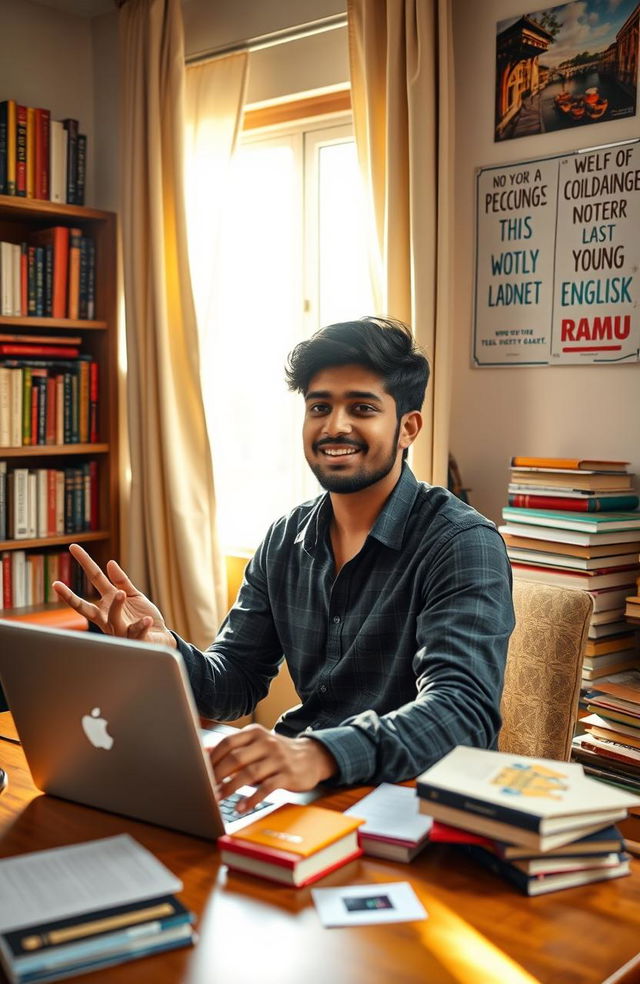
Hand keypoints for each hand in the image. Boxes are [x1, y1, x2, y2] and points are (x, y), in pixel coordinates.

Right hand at [52, 543, 175, 647]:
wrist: (159, 638)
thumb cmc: (142, 617)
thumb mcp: (132, 595)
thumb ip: (121, 581)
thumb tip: (109, 562)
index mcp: (108, 603)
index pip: (95, 580)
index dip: (85, 563)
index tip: (73, 547)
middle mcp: (108, 617)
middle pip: (86, 607)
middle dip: (70, 598)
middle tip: (56, 586)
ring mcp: (119, 629)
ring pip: (112, 618)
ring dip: (116, 606)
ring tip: (120, 594)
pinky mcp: (134, 639)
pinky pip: (135, 632)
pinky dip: (140, 625)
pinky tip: (146, 619)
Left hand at [208, 724, 336, 812]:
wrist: (312, 757)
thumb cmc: (277, 753)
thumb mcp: (257, 744)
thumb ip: (234, 747)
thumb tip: (204, 752)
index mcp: (255, 732)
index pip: (228, 742)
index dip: (212, 758)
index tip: (200, 771)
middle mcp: (266, 742)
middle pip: (236, 758)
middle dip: (217, 774)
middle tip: (205, 788)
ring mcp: (277, 758)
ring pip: (249, 773)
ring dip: (231, 787)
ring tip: (218, 798)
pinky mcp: (287, 775)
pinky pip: (266, 788)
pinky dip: (251, 799)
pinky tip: (241, 807)